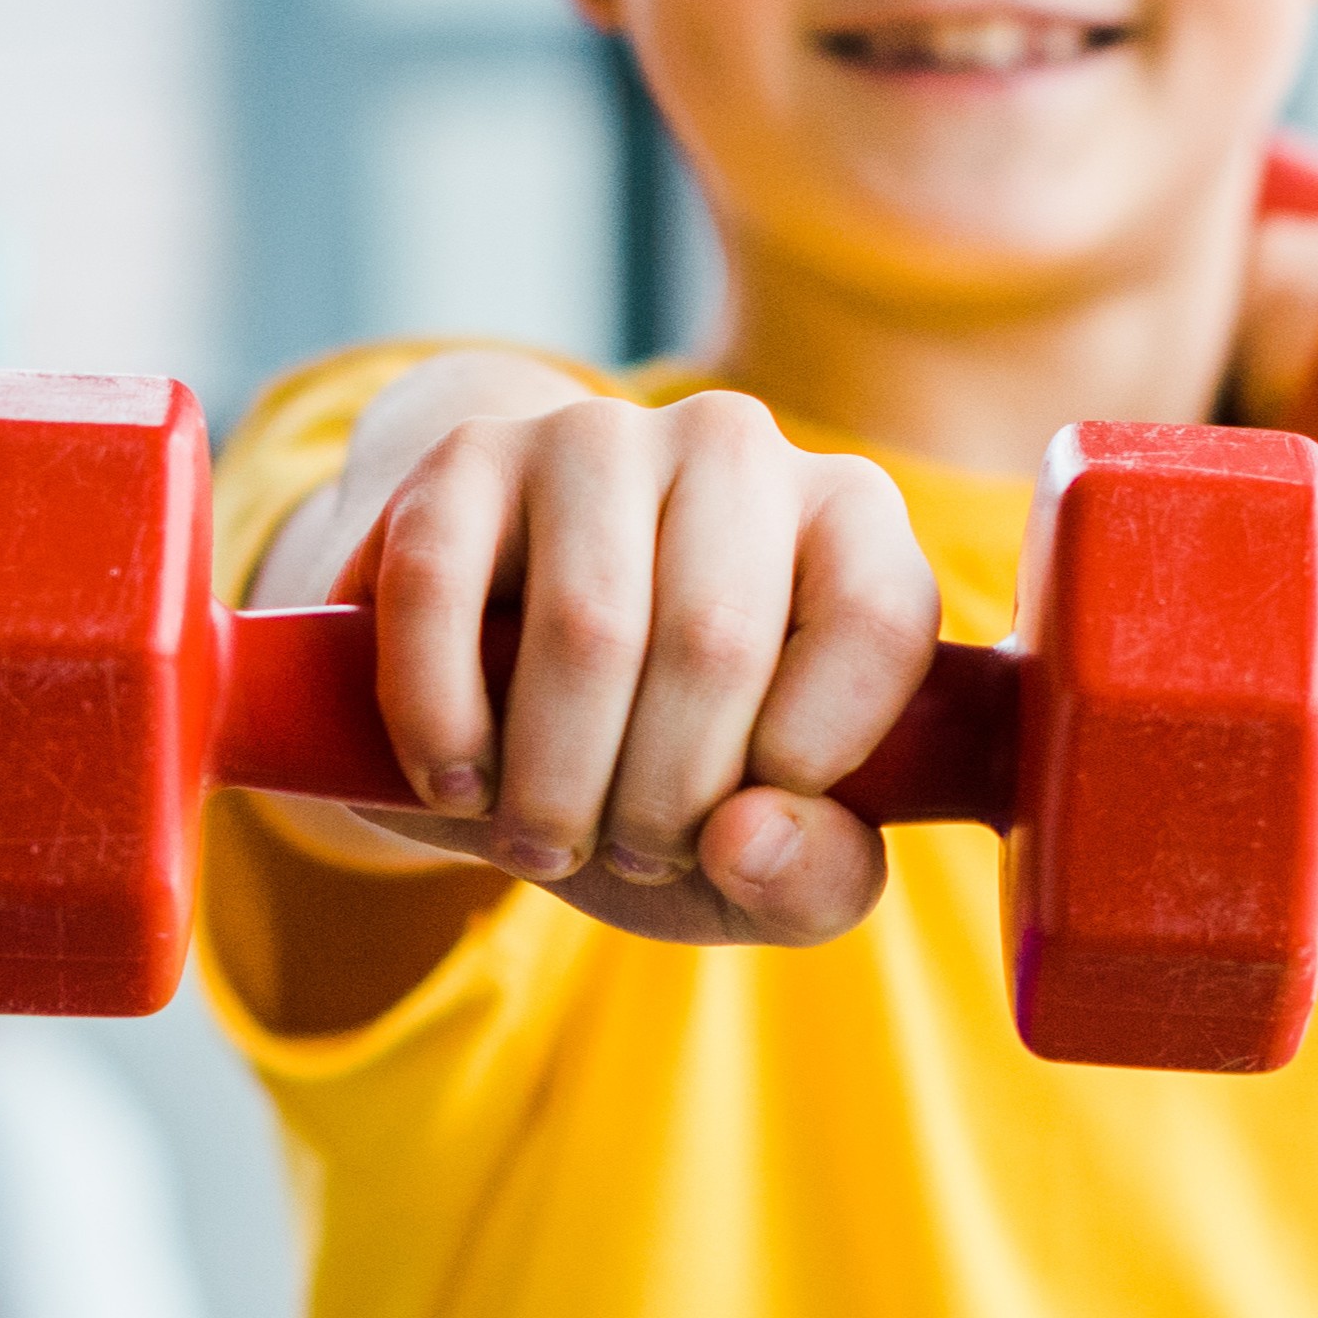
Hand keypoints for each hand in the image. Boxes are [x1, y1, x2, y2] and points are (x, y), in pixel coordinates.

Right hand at [316, 383, 940, 951]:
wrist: (499, 687)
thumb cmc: (657, 768)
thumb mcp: (757, 858)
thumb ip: (815, 880)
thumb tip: (747, 840)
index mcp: (850, 518)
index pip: (875, 620)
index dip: (805, 762)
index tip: (736, 831)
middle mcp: (736, 447)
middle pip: (716, 642)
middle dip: (659, 801)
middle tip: (624, 854)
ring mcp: (595, 436)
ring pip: (588, 626)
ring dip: (553, 783)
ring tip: (539, 837)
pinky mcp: (464, 457)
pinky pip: (442, 590)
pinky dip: (441, 722)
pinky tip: (454, 784)